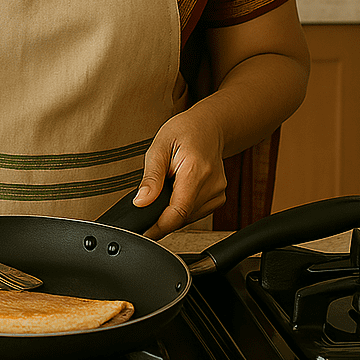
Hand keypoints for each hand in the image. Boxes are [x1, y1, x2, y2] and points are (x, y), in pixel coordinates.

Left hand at [133, 104, 227, 238]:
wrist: (208, 126)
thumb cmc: (184, 131)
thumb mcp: (159, 148)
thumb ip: (151, 178)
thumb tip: (141, 202)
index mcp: (196, 170)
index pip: (178, 212)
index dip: (159, 227)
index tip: (145, 233)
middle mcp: (212, 185)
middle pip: (182, 217)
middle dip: (162, 214)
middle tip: (152, 196)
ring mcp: (218, 193)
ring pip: (188, 218)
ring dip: (173, 210)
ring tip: (169, 185)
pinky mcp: (219, 198)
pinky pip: (195, 213)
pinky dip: (183, 207)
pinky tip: (179, 190)